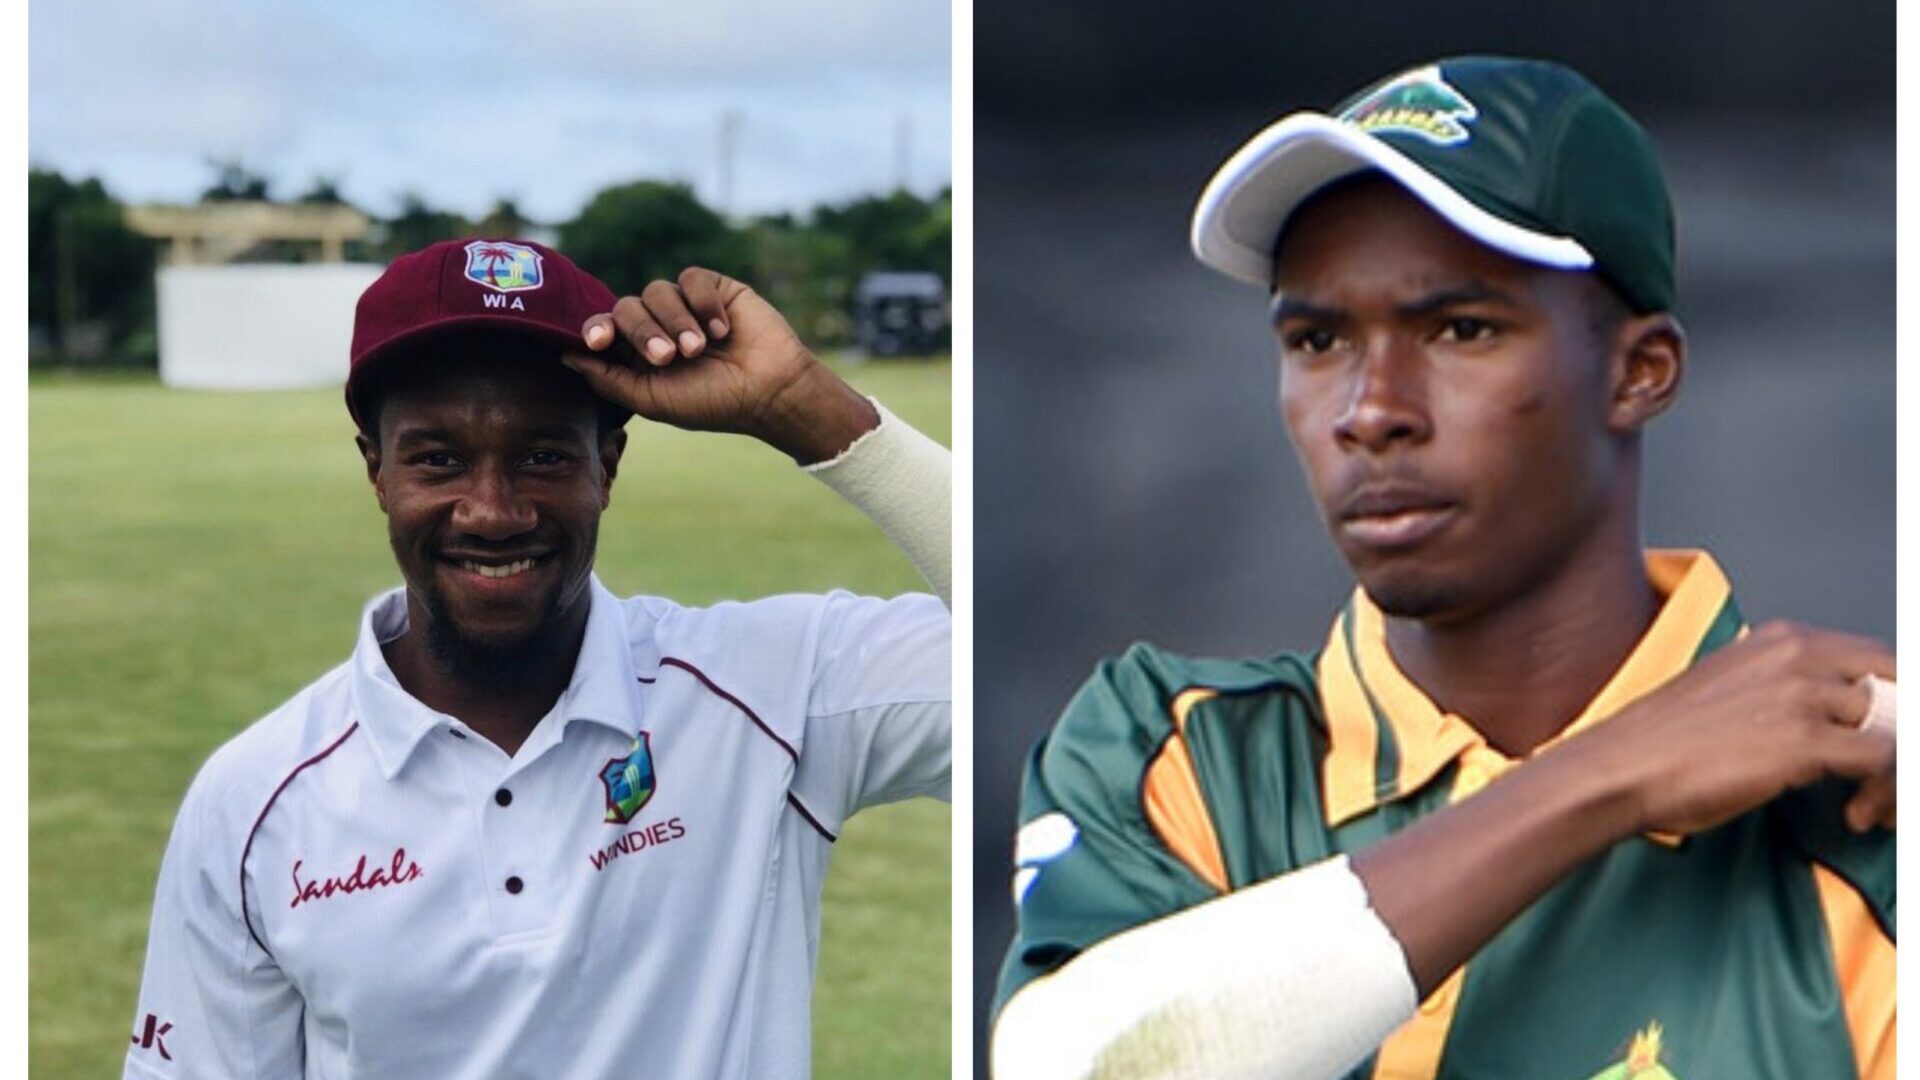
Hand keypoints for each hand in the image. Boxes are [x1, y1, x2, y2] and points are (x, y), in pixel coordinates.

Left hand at [562, 267, 877, 462]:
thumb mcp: (653, 400)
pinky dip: (703, 303)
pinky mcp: (714, 289)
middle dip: (643, 332)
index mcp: (638, 354)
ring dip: (676, 321)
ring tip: (699, 349)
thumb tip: (566, 357)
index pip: (604, 329)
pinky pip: (692, 279)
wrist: (769, 390)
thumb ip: (609, 380)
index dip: (596, 329)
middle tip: (668, 358)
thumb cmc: (713, 403)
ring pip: (658, 290)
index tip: (600, 341)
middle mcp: (658, 325)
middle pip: (627, 308)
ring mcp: (686, 305)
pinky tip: (722, 329)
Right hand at [1578, 620, 1895, 835]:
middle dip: (1901, 734)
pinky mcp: (1804, 742)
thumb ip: (1785, 690)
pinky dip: (1883, 795)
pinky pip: (1884, 761)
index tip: (1886, 741)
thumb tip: (1836, 722)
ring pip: (1898, 725)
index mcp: (1781, 639)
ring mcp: (1802, 695)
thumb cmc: (1665, 743)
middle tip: (1886, 774)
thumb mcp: (1733, 690)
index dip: (1895, 704)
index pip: (1879, 658)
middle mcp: (1798, 655)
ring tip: (1872, 805)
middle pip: (1899, 685)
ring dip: (1895, 774)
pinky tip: (1856, 815)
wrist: (1622, 767)